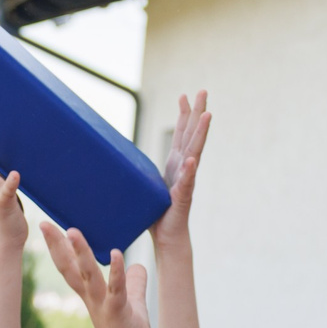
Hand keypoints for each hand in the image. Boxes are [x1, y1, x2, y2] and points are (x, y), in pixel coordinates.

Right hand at [39, 223, 154, 327]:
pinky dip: (116, 272)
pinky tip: (117, 254)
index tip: (47, 226)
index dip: (58, 247)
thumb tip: (139, 266)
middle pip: (70, 267)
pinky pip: (116, 289)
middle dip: (57, 245)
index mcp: (92, 294)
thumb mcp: (133, 303)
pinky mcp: (119, 312)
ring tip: (73, 231)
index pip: (70, 266)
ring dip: (81, 254)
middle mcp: (92, 298)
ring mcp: (103, 305)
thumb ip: (134, 283)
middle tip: (43, 223)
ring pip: (89, 275)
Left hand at [151, 91, 210, 246]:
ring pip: (195, 153)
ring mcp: (186, 181)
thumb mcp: (146, 184)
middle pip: (192, 136)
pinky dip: (189, 171)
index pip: (182, 134)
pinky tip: (192, 160)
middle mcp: (184, 168)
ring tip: (207, 116)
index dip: (184, 115)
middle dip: (198, 113)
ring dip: (201, 134)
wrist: (166, 236)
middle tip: (203, 91)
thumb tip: (120, 158)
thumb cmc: (156, 212)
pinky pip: (186, 183)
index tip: (184, 96)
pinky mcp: (183, 198)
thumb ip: (141, 171)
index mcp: (175, 164)